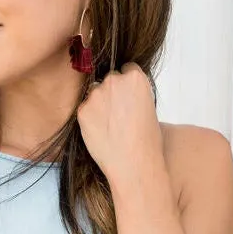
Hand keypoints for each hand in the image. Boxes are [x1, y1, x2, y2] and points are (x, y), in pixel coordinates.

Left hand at [74, 63, 163, 184]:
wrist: (134, 164)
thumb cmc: (148, 142)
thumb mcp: (149, 108)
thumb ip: (135, 94)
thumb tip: (123, 95)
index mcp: (135, 78)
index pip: (127, 69)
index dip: (127, 85)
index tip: (127, 97)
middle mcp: (114, 81)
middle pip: (109, 79)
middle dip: (111, 92)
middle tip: (117, 115)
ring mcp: (96, 94)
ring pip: (94, 93)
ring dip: (99, 104)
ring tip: (109, 126)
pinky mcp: (83, 110)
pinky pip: (85, 109)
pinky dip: (90, 118)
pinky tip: (101, 133)